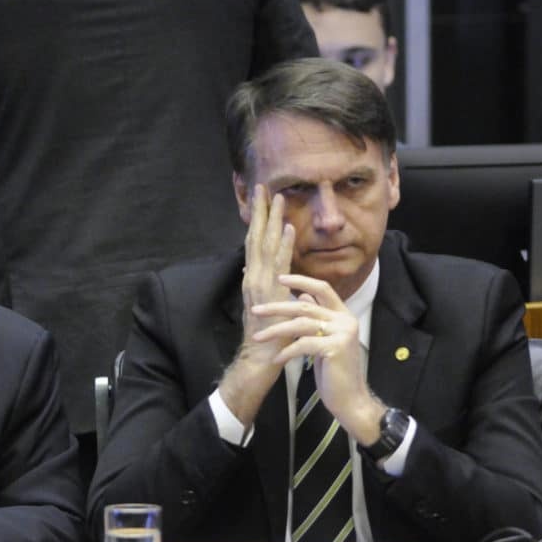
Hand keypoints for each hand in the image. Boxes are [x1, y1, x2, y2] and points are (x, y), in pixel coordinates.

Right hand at [218, 185, 294, 424]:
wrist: (262, 356)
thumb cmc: (269, 331)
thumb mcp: (266, 301)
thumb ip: (261, 282)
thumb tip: (254, 266)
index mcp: (254, 276)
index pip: (255, 242)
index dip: (259, 218)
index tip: (263, 197)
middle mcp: (253, 275)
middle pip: (256, 236)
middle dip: (261, 211)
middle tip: (264, 186)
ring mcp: (259, 282)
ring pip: (264, 244)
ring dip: (271, 220)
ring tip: (277, 197)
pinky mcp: (269, 291)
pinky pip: (277, 263)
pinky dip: (282, 244)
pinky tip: (287, 227)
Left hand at [250, 273, 384, 441]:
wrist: (350, 399)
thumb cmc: (334, 372)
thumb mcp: (323, 341)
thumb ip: (316, 319)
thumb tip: (301, 297)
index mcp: (343, 315)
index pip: (322, 288)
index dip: (301, 281)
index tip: (279, 278)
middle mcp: (345, 320)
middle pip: (305, 306)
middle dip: (276, 307)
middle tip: (256, 310)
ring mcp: (342, 334)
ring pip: (301, 324)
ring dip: (275, 331)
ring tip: (258, 338)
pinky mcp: (335, 349)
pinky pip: (303, 344)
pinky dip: (287, 351)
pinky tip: (277, 359)